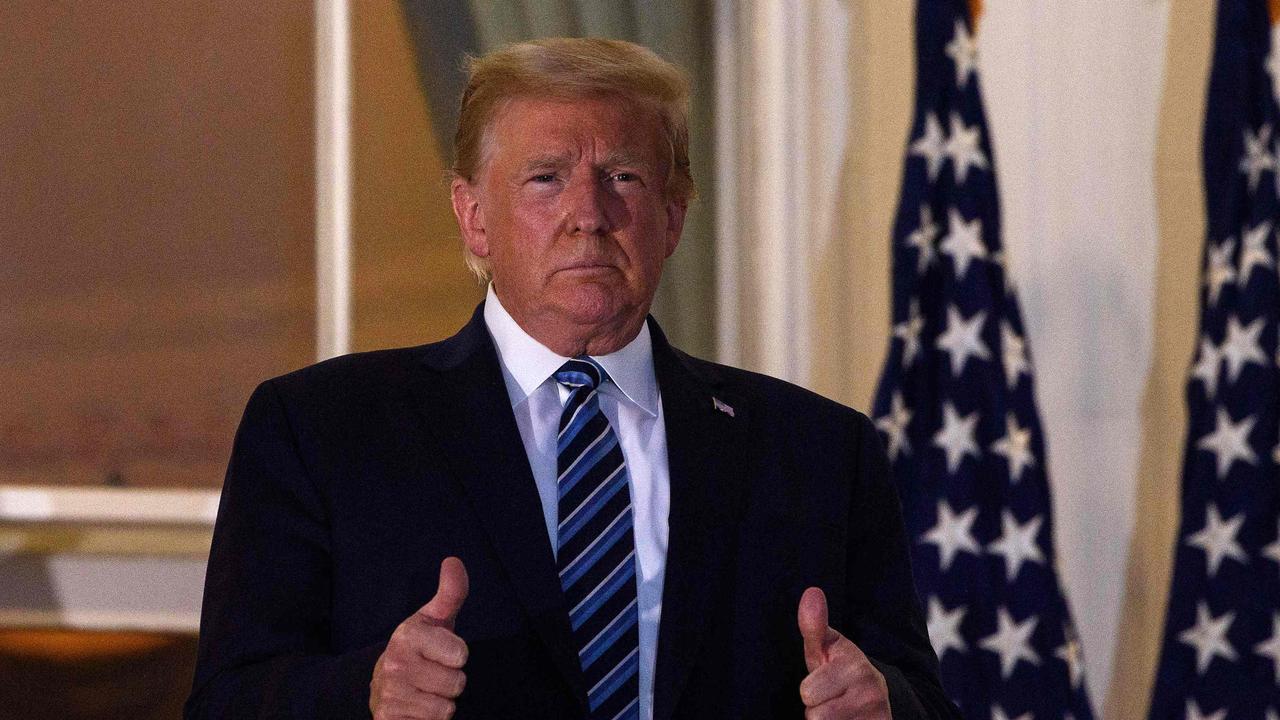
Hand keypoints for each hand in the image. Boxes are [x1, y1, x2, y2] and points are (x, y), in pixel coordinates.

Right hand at [370, 557, 469, 719]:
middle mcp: (394, 664)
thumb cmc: (419, 648)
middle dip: (451, 682)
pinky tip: (416, 708)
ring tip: (425, 690)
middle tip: (433, 674)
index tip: (442, 652)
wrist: (382, 683)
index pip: (460, 654)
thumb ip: (450, 593)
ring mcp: (389, 695)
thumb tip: (453, 561)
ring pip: (445, 709)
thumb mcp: (434, 619)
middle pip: (456, 683)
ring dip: (441, 703)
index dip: (457, 655)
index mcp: (408, 636)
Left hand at [797, 587, 890, 719]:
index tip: (825, 680)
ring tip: (841, 713)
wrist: (879, 702)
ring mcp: (877, 716)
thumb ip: (815, 627)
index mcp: (857, 666)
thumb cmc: (842, 673)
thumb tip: (811, 593)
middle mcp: (872, 693)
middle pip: (815, 717)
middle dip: (818, 711)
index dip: (811, 690)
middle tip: (832, 700)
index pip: (807, 693)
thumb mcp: (829, 649)